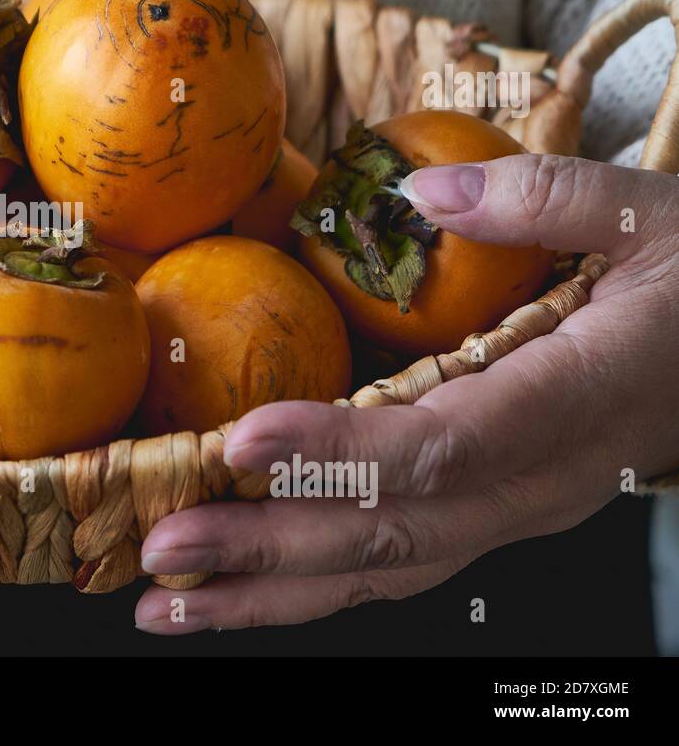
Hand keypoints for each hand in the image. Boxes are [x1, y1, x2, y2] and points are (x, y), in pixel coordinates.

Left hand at [136, 154, 678, 632]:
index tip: (244, 438)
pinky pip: (393, 565)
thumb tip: (422, 191)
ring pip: (385, 572)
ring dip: (271, 592)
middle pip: (394, 531)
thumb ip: (543, 197)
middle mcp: (536, 482)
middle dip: (272, 545)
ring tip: (168, 603)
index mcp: (575, 402)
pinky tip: (234, 593)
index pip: (445, 444)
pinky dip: (308, 587)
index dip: (343, 450)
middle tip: (164, 546)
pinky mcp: (488, 516)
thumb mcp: (649, 218)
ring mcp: (511, 512)